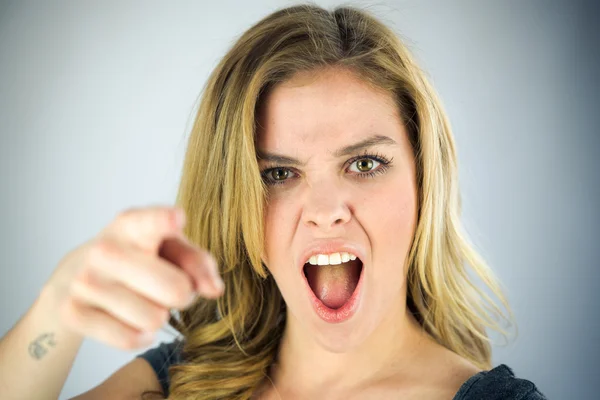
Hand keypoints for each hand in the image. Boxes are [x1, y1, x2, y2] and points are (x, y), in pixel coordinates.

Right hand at [44, 206, 222, 349]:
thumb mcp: (172, 249)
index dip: (164, 221)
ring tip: (147, 301)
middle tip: (173, 289)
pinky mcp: (73, 312)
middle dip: (183, 295)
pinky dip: (141, 335)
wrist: (77, 275)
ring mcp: (86, 281)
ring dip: (160, 316)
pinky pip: (130, 339)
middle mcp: (106, 248)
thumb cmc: (140, 256)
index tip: (177, 218)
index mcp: (133, 224)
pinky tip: (133, 321)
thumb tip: (214, 289)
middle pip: (174, 289)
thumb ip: (199, 263)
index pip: (150, 222)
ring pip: (154, 318)